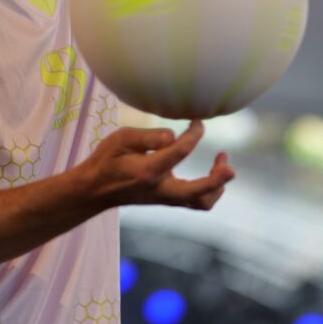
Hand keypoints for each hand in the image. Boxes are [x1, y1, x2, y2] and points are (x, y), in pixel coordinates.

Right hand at [82, 120, 233, 210]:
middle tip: (226, 159)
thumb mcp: (119, 139)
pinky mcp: (169, 201)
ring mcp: (166, 198)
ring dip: (218, 185)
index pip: (179, 151)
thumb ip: (147, 137)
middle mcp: (160, 189)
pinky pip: (197, 202)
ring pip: (202, 202)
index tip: (198, 121)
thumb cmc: (107, 159)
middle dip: (218, 178)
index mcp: (147, 171)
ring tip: (222, 163)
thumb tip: (173, 136)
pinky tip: (212, 173)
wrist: (96, 190)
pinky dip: (211, 189)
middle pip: (198, 193)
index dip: (194, 134)